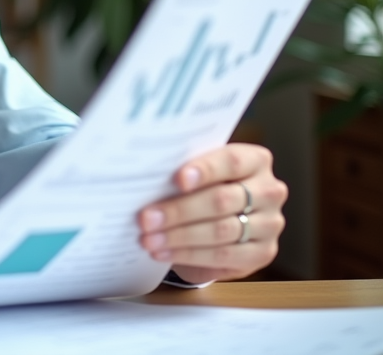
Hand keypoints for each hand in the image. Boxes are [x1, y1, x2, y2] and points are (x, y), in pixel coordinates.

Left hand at [137, 143, 286, 283]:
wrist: (222, 219)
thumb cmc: (204, 186)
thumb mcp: (199, 172)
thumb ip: (184, 172)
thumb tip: (149, 179)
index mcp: (255, 160)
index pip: (231, 161)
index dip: (205, 170)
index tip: (178, 179)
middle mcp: (269, 191)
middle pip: (221, 200)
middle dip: (179, 210)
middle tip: (146, 218)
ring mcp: (270, 224)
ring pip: (221, 230)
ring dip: (179, 236)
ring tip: (149, 239)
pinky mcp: (263, 252)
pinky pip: (223, 255)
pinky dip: (189, 255)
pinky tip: (164, 253)